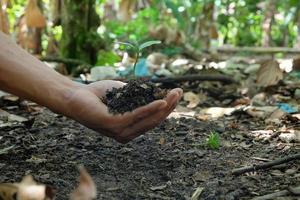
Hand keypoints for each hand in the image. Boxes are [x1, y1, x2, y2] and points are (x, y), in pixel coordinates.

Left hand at [66, 80, 181, 142]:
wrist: (75, 96)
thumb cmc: (98, 95)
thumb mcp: (124, 96)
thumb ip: (139, 99)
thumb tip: (157, 95)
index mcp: (129, 129)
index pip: (152, 120)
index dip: (166, 108)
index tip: (176, 94)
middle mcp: (126, 134)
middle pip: (153, 121)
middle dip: (169, 107)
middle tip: (179, 93)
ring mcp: (120, 132)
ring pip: (148, 120)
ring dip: (163, 107)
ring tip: (173, 95)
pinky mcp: (113, 125)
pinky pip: (136, 116)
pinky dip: (149, 109)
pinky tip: (160, 101)